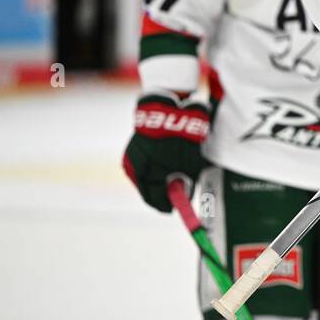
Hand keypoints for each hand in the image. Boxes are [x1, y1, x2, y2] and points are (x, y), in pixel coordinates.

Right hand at [122, 93, 209, 211]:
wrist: (164, 110)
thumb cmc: (181, 138)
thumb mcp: (190, 163)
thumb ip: (186, 184)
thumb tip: (184, 196)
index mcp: (151, 176)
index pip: (157, 201)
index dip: (167, 206)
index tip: (174, 208)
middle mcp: (137, 172)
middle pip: (148, 193)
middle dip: (160, 195)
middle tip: (172, 195)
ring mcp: (131, 162)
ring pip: (143, 181)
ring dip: (154, 182)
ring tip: (167, 175)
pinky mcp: (129, 154)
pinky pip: (140, 169)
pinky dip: (150, 170)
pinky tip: (159, 163)